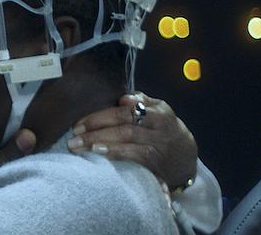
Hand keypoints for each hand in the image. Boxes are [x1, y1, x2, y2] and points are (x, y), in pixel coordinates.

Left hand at [67, 91, 197, 189]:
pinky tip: (100, 153)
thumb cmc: (163, 130)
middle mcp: (160, 126)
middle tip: (74, 134)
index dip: (102, 115)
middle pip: (124, 122)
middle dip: (96, 127)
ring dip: (101, 141)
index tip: (79, 121)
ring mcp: (159, 144)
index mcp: (158, 110)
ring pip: (128, 139)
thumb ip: (140, 102)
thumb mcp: (158, 111)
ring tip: (80, 145)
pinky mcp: (158, 163)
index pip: (127, 108)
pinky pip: (135, 156)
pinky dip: (116, 153)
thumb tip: (122, 97)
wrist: (187, 158)